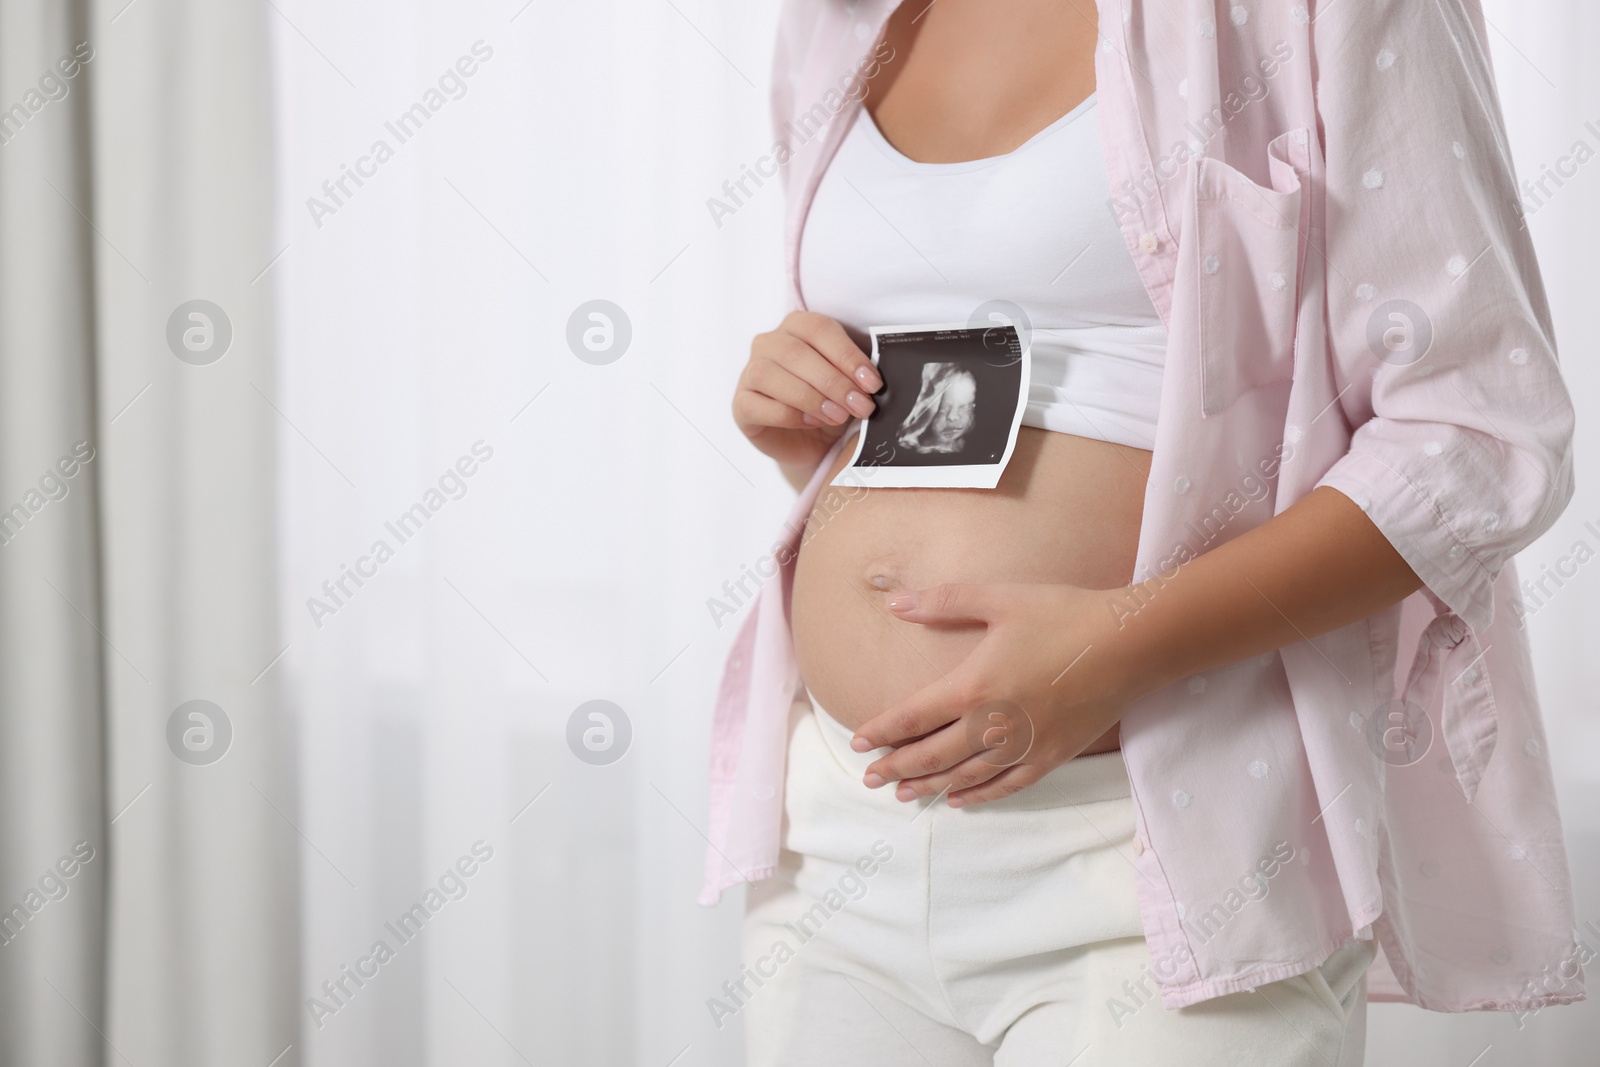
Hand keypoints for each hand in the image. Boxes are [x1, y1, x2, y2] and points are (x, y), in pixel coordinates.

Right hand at [732, 311, 882, 469]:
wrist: (812, 442)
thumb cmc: (832, 402)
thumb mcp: (850, 383)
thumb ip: (857, 374)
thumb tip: (871, 380)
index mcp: (796, 326)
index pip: (819, 329)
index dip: (847, 355)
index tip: (872, 383)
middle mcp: (768, 344)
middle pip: (796, 353)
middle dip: (833, 381)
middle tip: (860, 405)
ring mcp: (750, 373)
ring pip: (771, 375)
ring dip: (810, 397)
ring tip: (839, 416)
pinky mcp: (741, 405)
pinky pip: (757, 405)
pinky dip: (789, 414)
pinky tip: (812, 422)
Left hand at [850, 581, 1145, 806]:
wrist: (1130, 644)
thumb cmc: (1064, 615)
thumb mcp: (1000, 598)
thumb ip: (943, 602)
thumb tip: (894, 603)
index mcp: (974, 686)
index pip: (913, 717)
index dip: (882, 732)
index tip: (859, 742)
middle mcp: (993, 725)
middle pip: (931, 755)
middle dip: (896, 768)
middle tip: (869, 778)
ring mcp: (1024, 746)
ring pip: (965, 776)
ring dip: (930, 786)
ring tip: (903, 794)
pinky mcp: (1052, 756)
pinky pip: (1007, 786)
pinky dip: (979, 796)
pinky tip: (960, 801)